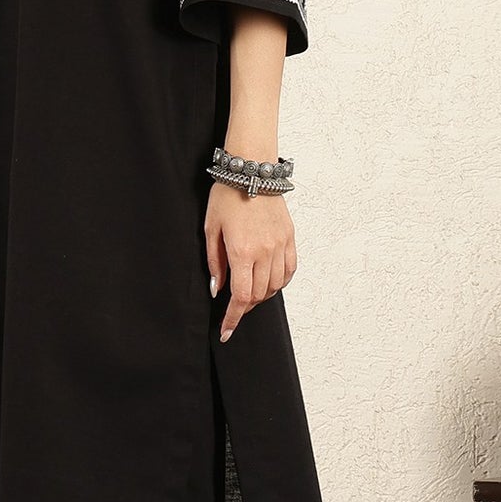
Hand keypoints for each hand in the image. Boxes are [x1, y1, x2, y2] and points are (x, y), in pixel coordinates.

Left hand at [204, 179, 295, 340]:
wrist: (252, 170)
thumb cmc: (227, 196)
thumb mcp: (211, 229)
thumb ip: (215, 263)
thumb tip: (218, 290)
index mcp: (242, 252)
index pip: (241, 297)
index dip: (233, 318)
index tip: (226, 331)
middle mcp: (264, 252)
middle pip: (259, 295)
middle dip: (245, 307)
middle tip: (233, 307)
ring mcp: (280, 245)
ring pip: (276, 286)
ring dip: (262, 296)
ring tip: (250, 293)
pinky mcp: (290, 238)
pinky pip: (289, 270)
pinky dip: (279, 282)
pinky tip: (269, 281)